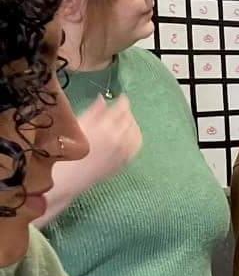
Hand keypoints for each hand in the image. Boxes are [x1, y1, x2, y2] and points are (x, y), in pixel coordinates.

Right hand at [40, 91, 140, 221]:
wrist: (67, 178)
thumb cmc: (65, 149)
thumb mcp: (76, 126)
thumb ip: (93, 111)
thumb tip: (103, 99)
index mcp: (104, 127)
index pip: (121, 108)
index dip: (123, 101)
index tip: (121, 97)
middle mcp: (118, 138)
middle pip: (129, 119)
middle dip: (126, 111)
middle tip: (120, 108)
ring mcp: (123, 151)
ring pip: (135, 132)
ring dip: (132, 123)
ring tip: (125, 120)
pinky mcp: (124, 162)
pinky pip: (136, 145)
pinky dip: (135, 136)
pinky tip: (130, 134)